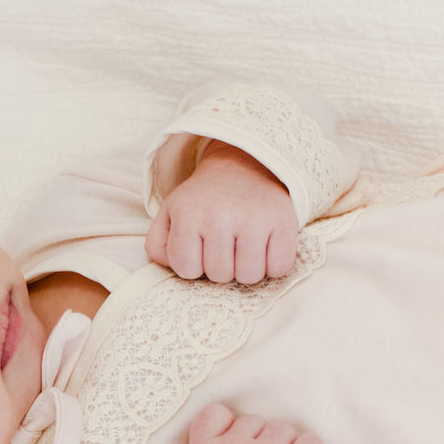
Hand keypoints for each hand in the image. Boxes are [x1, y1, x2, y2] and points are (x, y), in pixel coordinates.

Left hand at [146, 141, 298, 284]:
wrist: (244, 167)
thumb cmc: (205, 201)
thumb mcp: (171, 213)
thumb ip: (158, 243)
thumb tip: (170, 264)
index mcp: (188, 213)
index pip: (186, 269)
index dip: (194, 265)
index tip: (200, 248)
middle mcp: (220, 215)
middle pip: (220, 275)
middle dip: (221, 266)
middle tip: (225, 244)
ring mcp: (254, 219)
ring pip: (249, 276)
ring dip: (247, 269)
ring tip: (244, 247)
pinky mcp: (284, 222)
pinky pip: (279, 268)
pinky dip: (274, 265)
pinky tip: (266, 246)